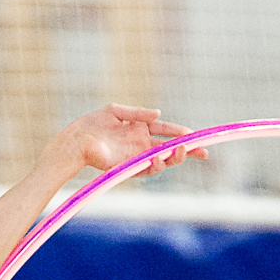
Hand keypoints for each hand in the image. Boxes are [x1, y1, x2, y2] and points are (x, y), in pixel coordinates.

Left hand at [51, 104, 203, 178]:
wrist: (75, 140)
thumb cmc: (92, 125)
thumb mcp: (116, 111)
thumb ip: (138, 113)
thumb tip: (159, 113)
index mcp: (140, 130)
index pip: (167, 132)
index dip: (183, 135)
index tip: (199, 137)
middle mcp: (141, 145)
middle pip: (170, 149)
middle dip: (188, 151)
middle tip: (204, 152)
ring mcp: (135, 157)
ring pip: (162, 161)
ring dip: (174, 157)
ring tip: (183, 150)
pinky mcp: (127, 167)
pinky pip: (146, 169)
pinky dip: (155, 164)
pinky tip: (160, 157)